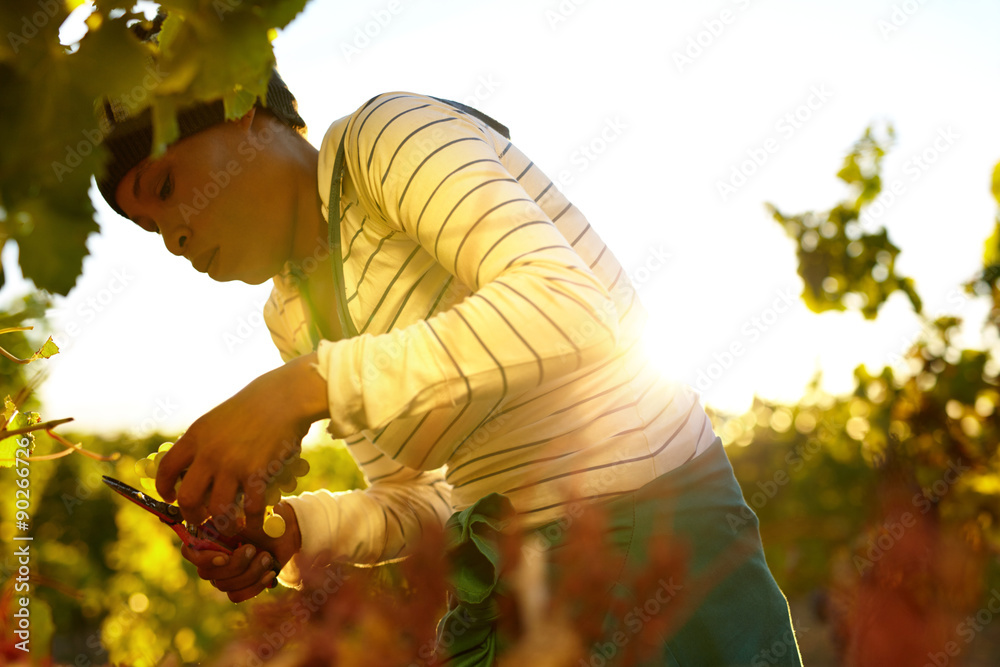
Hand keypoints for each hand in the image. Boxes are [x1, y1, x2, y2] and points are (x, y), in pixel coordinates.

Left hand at [156, 353, 327, 527]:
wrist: (283, 398)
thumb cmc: (252, 407)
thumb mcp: (216, 420)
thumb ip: (203, 444)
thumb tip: (194, 471)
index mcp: (195, 437)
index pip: (166, 470)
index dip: (165, 488)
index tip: (171, 498)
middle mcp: (209, 454)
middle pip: (188, 498)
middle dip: (192, 515)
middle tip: (200, 518)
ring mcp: (233, 466)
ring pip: (217, 510)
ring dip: (222, 524)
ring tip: (230, 525)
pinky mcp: (257, 474)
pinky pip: (251, 508)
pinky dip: (253, 520)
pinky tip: (255, 520)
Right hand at [182, 502, 301, 602]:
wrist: (287, 532)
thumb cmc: (267, 517)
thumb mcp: (252, 512)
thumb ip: (233, 516)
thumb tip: (220, 522)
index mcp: (208, 534)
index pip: (189, 552)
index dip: (203, 559)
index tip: (224, 556)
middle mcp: (211, 555)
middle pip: (207, 573)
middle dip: (235, 564)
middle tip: (253, 549)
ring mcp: (223, 573)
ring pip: (224, 586)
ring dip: (250, 573)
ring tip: (267, 557)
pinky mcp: (237, 586)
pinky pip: (236, 596)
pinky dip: (255, 586)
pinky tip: (269, 572)